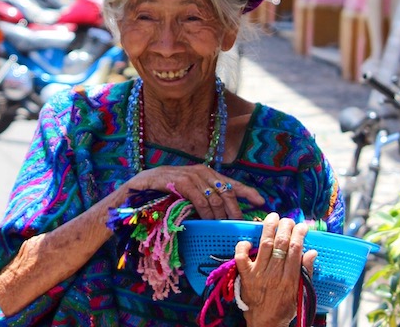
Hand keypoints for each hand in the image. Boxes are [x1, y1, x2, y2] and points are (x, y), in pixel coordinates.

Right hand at [123, 164, 264, 218]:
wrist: (137, 187)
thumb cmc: (162, 192)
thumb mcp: (187, 195)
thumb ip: (203, 200)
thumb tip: (222, 215)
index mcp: (204, 173)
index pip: (230, 182)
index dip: (247, 191)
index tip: (262, 202)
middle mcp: (200, 171)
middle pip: (226, 190)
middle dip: (235, 209)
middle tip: (238, 225)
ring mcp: (189, 174)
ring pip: (215, 196)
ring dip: (221, 214)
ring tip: (223, 228)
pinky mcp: (179, 181)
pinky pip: (199, 198)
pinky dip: (206, 211)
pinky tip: (207, 221)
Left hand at [234, 213, 316, 326]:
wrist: (265, 323)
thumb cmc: (284, 307)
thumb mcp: (300, 293)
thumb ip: (305, 272)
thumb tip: (312, 252)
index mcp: (290, 279)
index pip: (295, 250)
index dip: (299, 235)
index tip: (302, 226)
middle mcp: (274, 274)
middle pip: (281, 244)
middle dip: (285, 227)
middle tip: (288, 219)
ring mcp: (258, 273)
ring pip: (265, 245)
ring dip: (269, 228)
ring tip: (273, 217)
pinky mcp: (245, 275)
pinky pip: (241, 258)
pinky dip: (242, 247)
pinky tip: (248, 241)